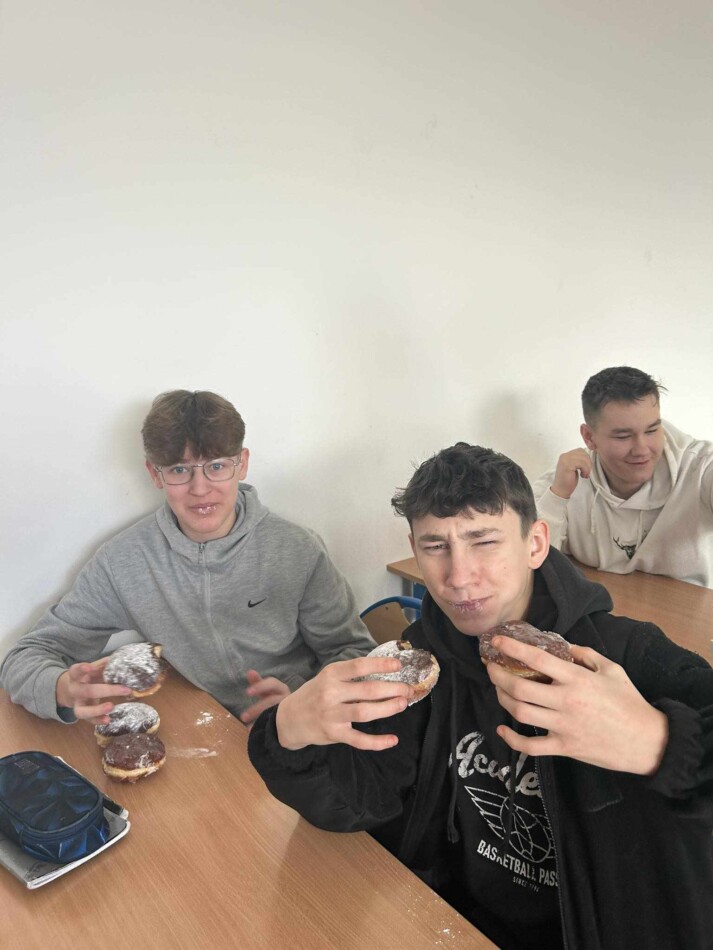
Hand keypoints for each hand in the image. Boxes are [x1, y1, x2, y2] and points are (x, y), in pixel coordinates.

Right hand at [56, 659, 132, 724]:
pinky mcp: (82, 713)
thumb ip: (103, 665)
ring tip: (112, 706)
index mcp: (75, 676)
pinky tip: (108, 720)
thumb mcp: (92, 669)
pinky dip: (98, 720)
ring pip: (82, 711)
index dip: (81, 669)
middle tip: (125, 689)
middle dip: (106, 691)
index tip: (89, 667)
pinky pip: (88, 720)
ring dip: (97, 710)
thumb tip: (119, 660)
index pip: (75, 671)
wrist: (70, 690)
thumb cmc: (87, 677)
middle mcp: (74, 691)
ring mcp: (77, 704)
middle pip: (86, 691)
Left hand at [240, 670, 290, 726]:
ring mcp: (290, 711)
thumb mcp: (267, 691)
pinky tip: (255, 731)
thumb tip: (250, 671)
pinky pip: (278, 726)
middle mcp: (288, 699)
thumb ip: (258, 683)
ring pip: (275, 715)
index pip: (272, 684)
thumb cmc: (275, 699)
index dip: (260, 687)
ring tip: (248, 727)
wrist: (292, 715)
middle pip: (272, 701)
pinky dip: (266, 729)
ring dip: (261, 720)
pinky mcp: (289, 722)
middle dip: (257, 708)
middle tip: (243, 717)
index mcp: (281, 689)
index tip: (247, 693)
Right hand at [275, 656, 413, 751]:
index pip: (359, 666)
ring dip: (388, 708)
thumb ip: (350, 676)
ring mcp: (332, 715)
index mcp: (331, 675)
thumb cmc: (314, 694)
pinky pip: (359, 740)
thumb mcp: (327, 678)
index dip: (380, 665)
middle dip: (392, 689)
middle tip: (408, 689)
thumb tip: (383, 672)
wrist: (289, 719)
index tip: (398, 665)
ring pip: (365, 712)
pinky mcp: (334, 734)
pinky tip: (393, 740)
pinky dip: (377, 742)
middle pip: (368, 690)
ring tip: (403, 704)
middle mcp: (331, 693)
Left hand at [486, 636, 668, 774]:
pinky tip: (502, 729)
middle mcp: (566, 700)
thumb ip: (585, 655)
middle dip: (498, 675)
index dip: (512, 649)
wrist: (647, 741)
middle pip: (520, 687)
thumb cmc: (629, 702)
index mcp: (577, 679)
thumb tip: (564, 646)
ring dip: (502, 699)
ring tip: (497, 689)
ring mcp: (563, 726)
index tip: (496, 642)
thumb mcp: (611, 669)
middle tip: (491, 667)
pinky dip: (512, 740)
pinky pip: (531, 747)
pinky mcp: (564, 748)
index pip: (537, 659)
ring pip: (520, 713)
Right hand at [550, 448, 592, 498]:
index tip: (586, 468)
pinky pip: (582, 463)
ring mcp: (565, 460)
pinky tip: (582, 476)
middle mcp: (564, 456)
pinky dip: (585, 470)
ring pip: (584, 458)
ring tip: (585, 474)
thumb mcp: (574, 467)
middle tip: (586, 472)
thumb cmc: (568, 480)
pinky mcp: (567, 465)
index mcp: (566, 455)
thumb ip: (578, 460)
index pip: (580, 450)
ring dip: (587, 467)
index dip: (586, 458)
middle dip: (588, 462)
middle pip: (583, 453)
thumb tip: (589, 456)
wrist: (561, 490)